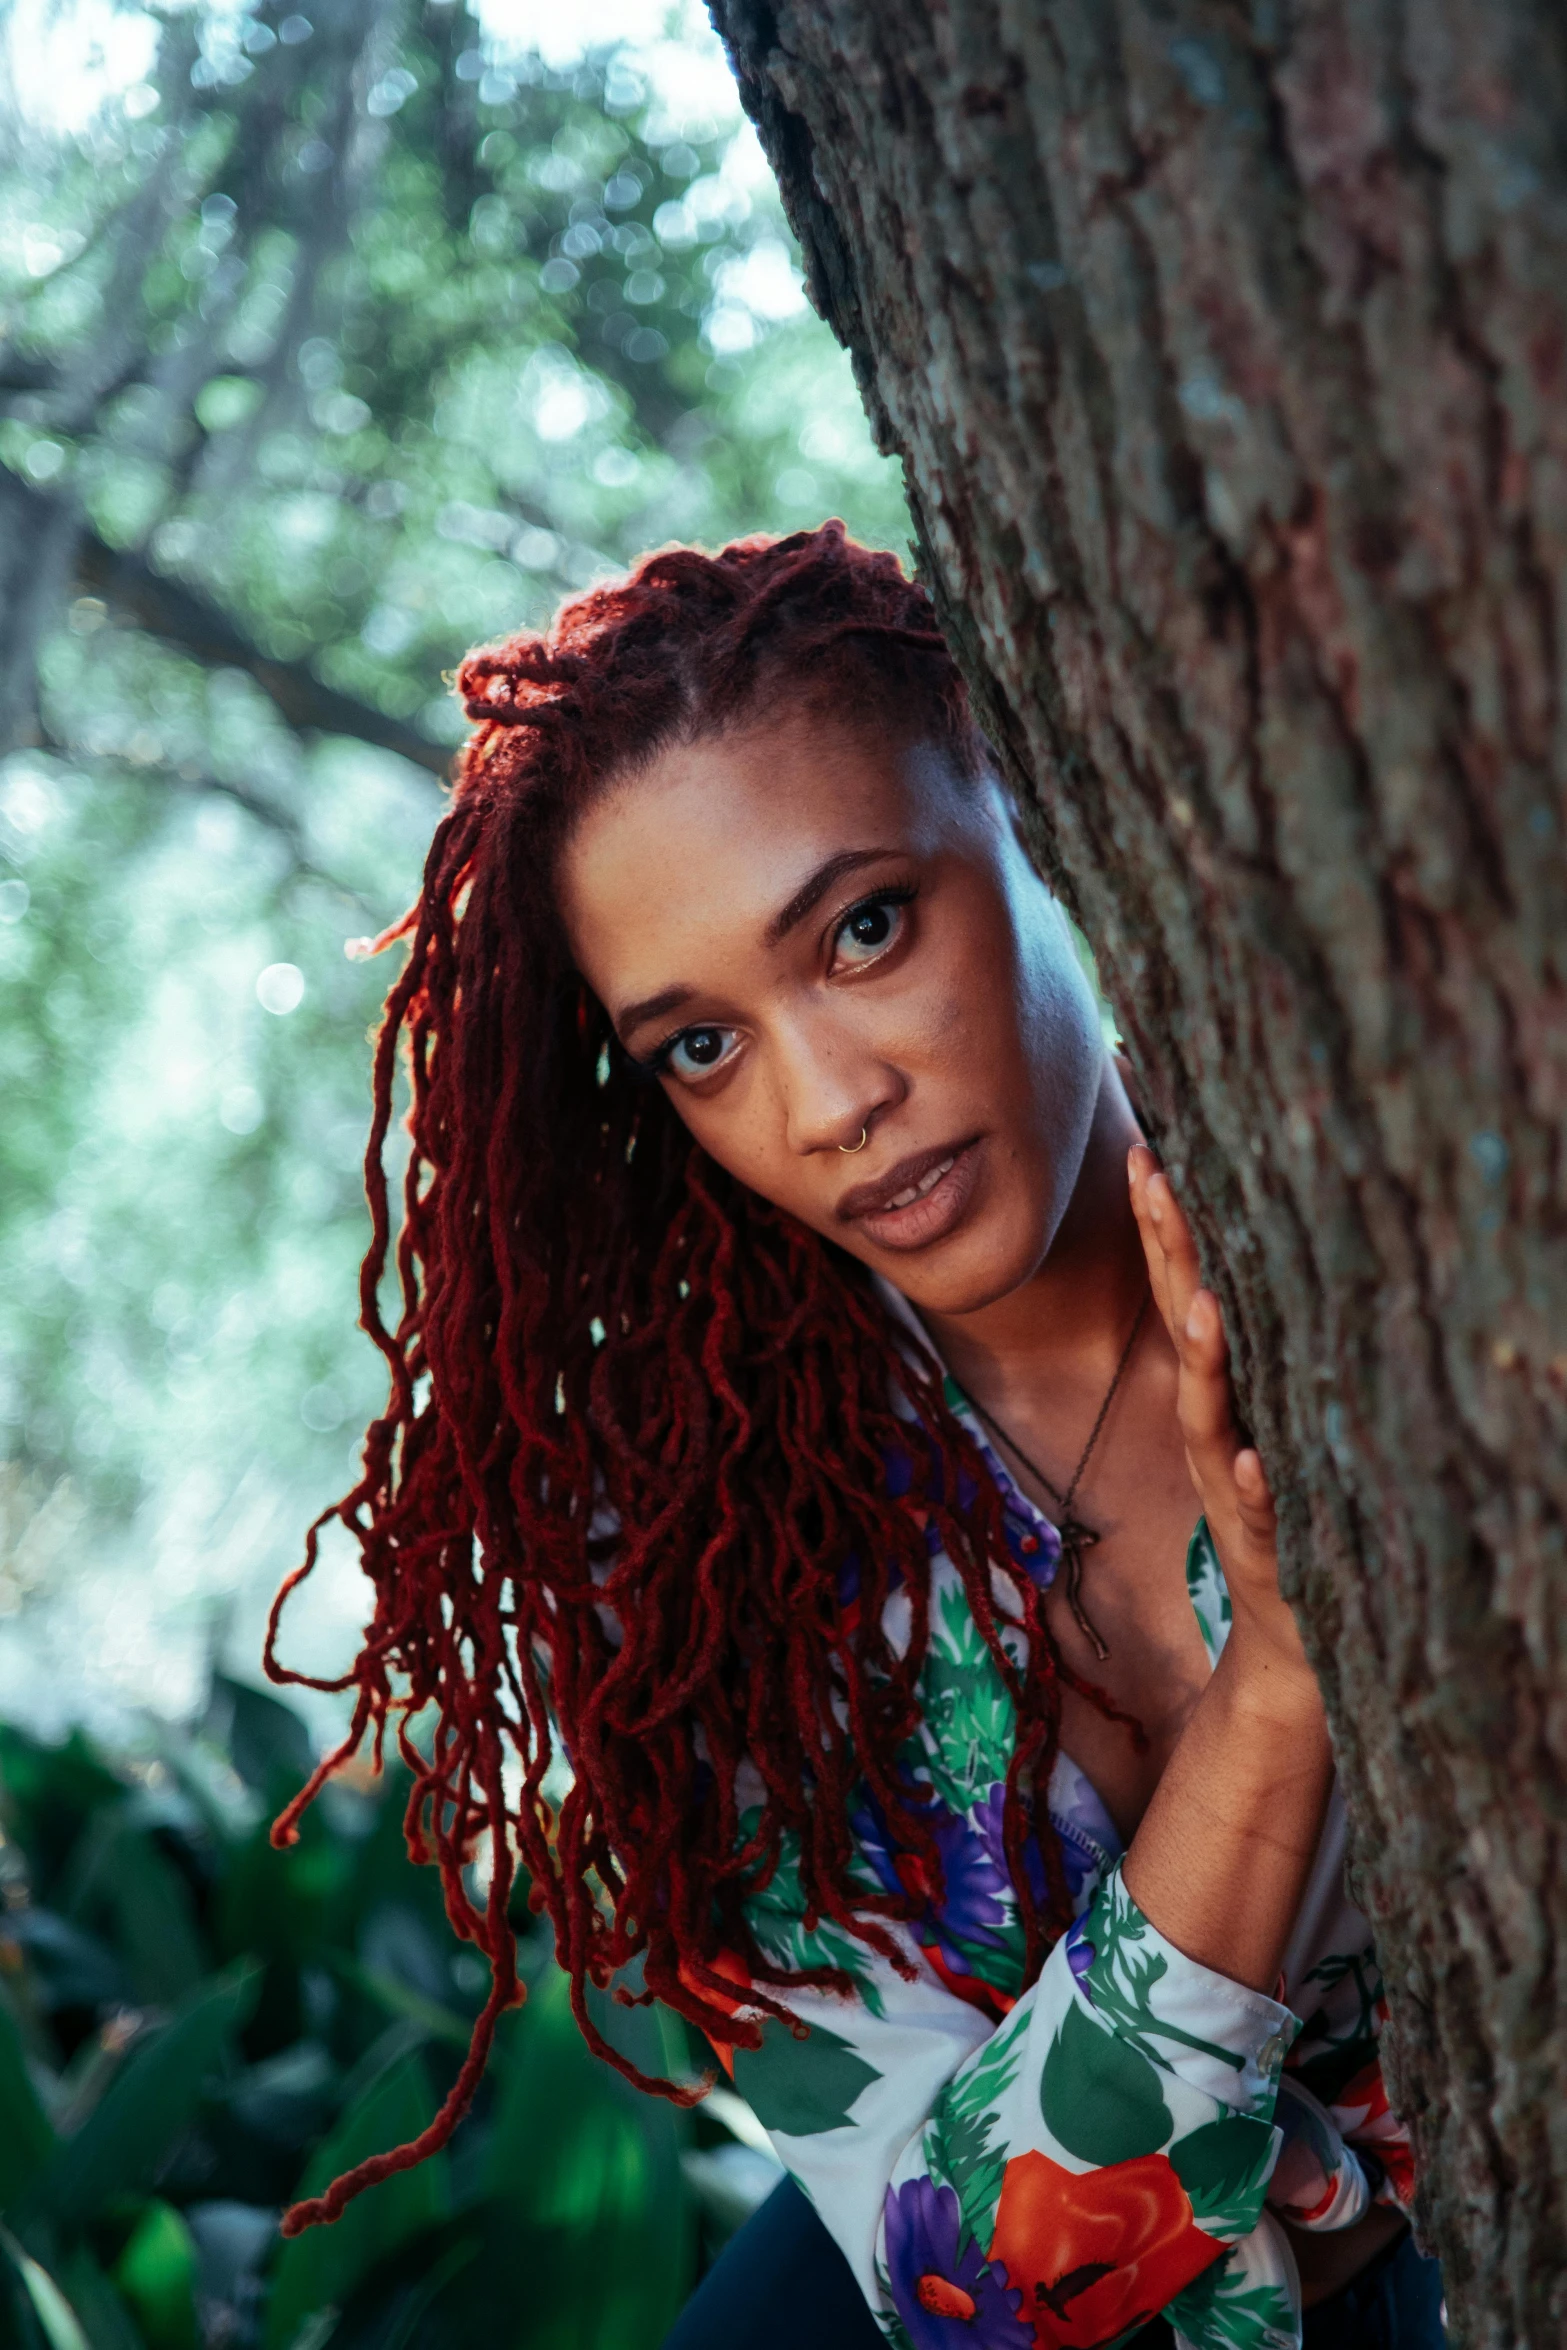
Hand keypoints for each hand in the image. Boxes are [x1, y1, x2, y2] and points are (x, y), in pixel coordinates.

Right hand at [1127, 1146, 1313, 1698]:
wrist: (1289, 1632)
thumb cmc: (1270, 1514)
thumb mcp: (1249, 1424)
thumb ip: (1232, 1362)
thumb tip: (1220, 1275)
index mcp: (1213, 1392)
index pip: (1179, 1293)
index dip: (1161, 1228)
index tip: (1148, 1157)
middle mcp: (1213, 1426)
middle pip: (1184, 1327)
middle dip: (1169, 1254)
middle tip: (1156, 1184)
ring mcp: (1231, 1479)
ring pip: (1211, 1411)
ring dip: (1206, 1360)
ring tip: (1205, 1309)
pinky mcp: (1266, 1538)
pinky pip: (1254, 1507)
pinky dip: (1248, 1482)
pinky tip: (1250, 1460)